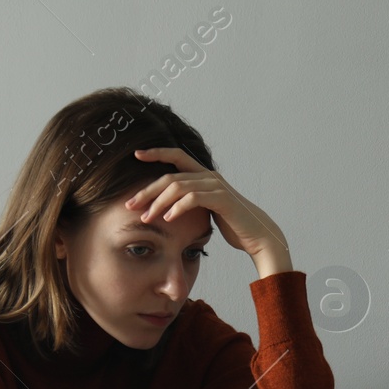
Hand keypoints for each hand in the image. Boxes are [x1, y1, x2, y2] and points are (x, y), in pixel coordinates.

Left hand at [126, 147, 290, 270]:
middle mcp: (209, 176)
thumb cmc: (233, 225)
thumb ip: (192, 202)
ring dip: (158, 202)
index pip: (176, 156)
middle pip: (170, 176)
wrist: (258, 235)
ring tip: (146, 217)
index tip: (136, 155)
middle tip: (130, 204)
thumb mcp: (208, 210)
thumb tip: (169, 206)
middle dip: (147, 190)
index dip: (156, 153)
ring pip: (178, 187)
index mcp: (204, 175)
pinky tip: (167, 218)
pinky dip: (177, 208)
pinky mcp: (222, 199)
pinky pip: (193, 198)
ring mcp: (216, 186)